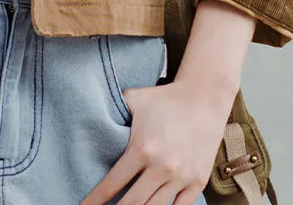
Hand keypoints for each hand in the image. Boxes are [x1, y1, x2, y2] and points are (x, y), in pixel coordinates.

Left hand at [79, 77, 233, 204]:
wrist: (203, 99)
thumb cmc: (163, 99)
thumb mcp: (134, 99)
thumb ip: (113, 109)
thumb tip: (89, 113)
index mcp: (142, 148)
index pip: (113, 183)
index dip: (96, 199)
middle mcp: (162, 167)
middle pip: (133, 203)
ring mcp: (181, 176)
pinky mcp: (197, 181)